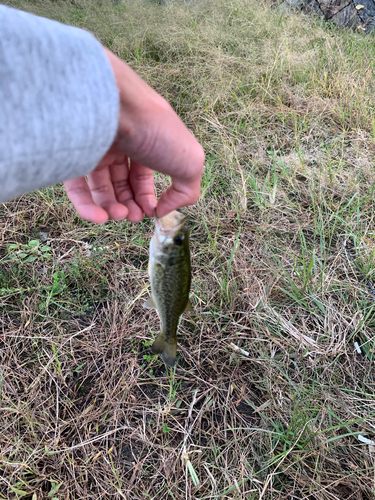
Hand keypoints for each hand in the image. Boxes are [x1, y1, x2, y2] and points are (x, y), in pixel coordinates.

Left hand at [64, 48, 204, 222]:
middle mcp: (119, 143)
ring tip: (119, 215)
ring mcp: (93, 147)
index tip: (152, 211)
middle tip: (134, 217)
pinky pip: (76, 186)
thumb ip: (186, 191)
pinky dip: (86, 207)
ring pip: (99, 186)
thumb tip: (163, 210)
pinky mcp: (71, 153)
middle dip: (130, 205)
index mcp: (146, 141)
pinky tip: (99, 218)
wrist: (113, 102)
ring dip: (110, 208)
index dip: (147, 197)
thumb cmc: (154, 129)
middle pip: (120, 183)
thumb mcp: (190, 162)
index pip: (142, 175)